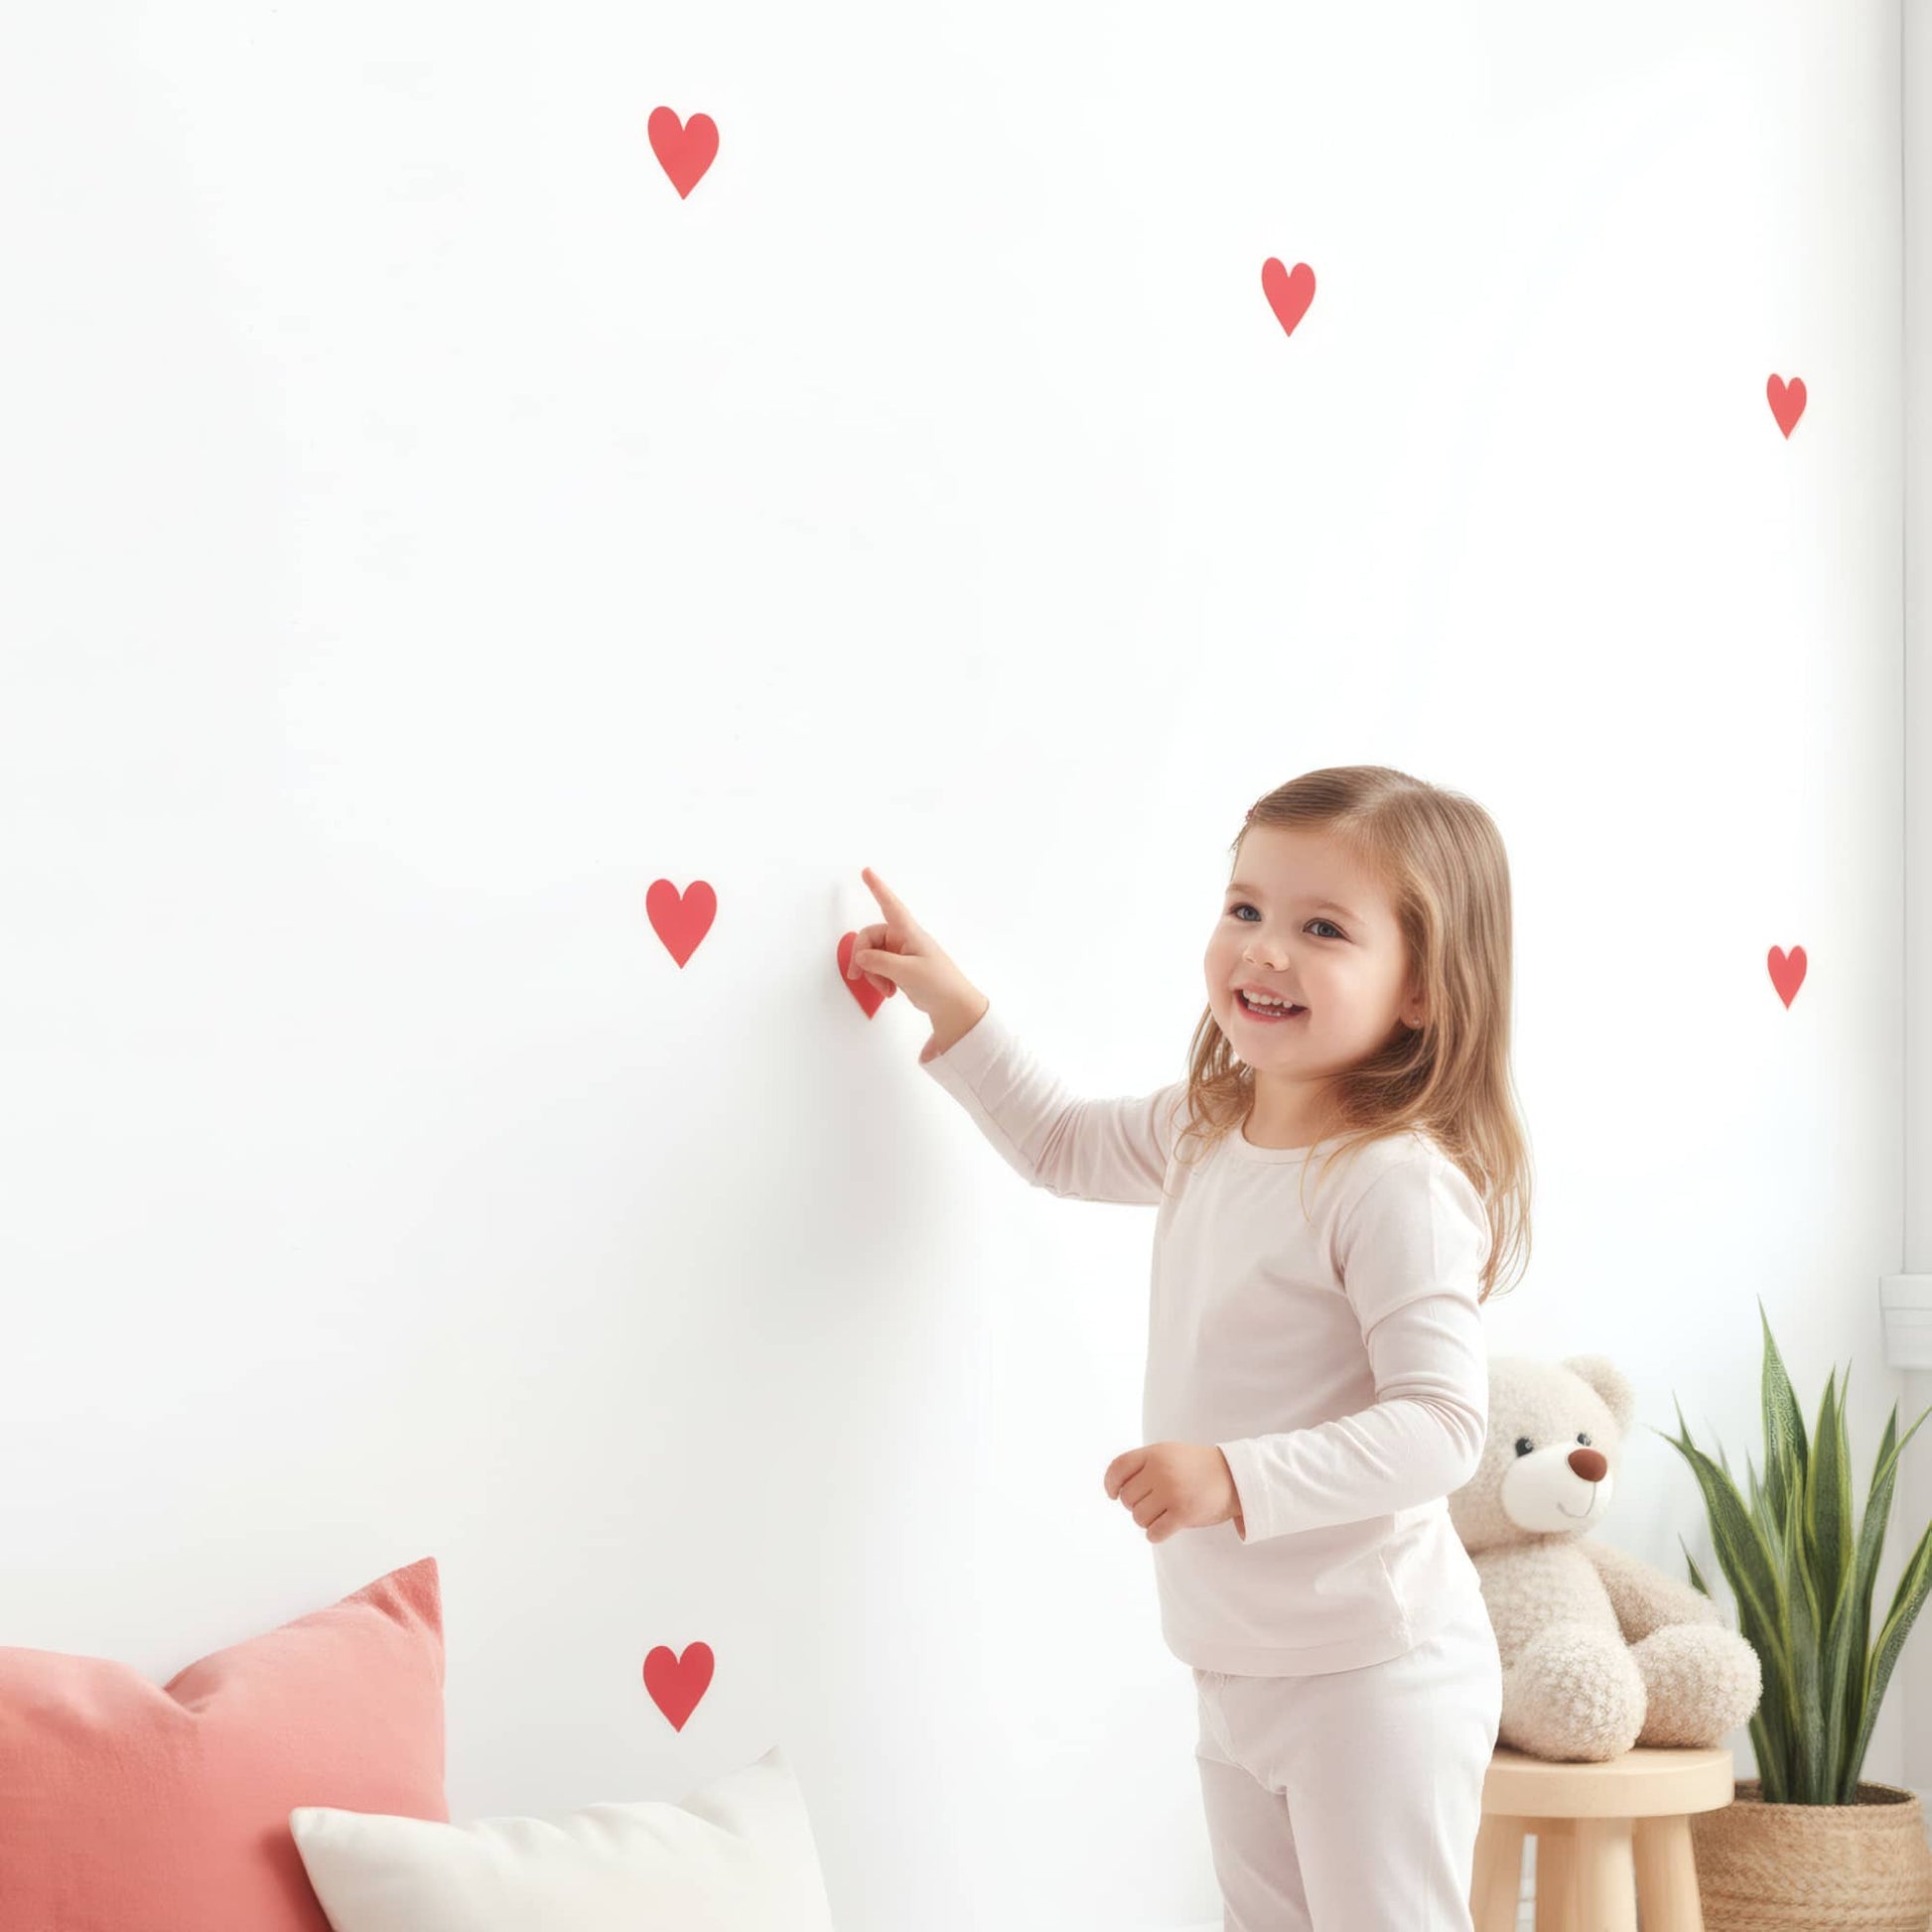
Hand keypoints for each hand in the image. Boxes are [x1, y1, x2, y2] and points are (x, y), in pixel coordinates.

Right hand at [847, 867, 980, 1017]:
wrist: (954, 1007)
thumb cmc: (939, 984)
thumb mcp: (907, 972)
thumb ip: (879, 962)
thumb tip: (860, 957)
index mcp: (909, 933)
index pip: (890, 905)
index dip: (878, 888)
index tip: (867, 871)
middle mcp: (904, 939)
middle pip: (871, 937)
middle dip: (862, 957)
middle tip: (857, 975)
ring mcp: (902, 953)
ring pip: (872, 955)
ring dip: (872, 972)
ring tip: (884, 989)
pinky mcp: (901, 968)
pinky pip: (879, 967)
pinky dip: (878, 979)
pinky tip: (889, 990)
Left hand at [1103, 1441, 1243, 1543]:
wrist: (1235, 1477)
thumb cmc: (1197, 1467)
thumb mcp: (1169, 1453)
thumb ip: (1144, 1464)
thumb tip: (1116, 1487)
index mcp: (1154, 1453)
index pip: (1117, 1468)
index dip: (1110, 1484)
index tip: (1113, 1494)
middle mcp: (1161, 1471)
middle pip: (1127, 1498)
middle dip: (1135, 1505)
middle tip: (1153, 1504)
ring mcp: (1172, 1492)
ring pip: (1138, 1517)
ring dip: (1147, 1520)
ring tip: (1162, 1514)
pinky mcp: (1183, 1513)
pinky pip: (1154, 1533)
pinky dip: (1156, 1534)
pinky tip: (1166, 1527)